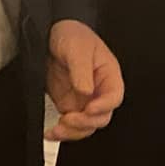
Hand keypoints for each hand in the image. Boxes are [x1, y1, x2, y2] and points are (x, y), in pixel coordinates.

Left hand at [45, 20, 124, 141]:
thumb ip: (81, 70)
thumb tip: (86, 91)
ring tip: (57, 130)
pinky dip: (61, 132)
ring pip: (86, 126)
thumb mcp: (78, 48)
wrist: (51, 33)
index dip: (104, 106)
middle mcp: (99, 91)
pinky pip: (70, 125)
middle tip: (69, 119)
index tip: (89, 108)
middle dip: (86, 122)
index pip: (114, 97)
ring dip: (73, 132)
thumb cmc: (72, 35)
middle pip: (101, 117)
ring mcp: (84, 100)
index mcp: (108, 76)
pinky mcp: (69, 105)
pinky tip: (51, 132)